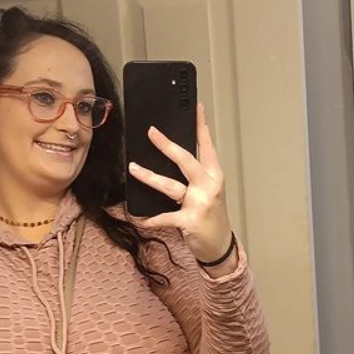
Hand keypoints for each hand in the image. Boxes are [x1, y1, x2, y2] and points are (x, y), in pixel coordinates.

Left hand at [128, 102, 232, 263]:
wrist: (220, 246)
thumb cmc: (211, 216)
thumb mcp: (208, 191)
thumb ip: (192, 176)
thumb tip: (168, 157)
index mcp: (214, 175)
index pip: (207, 146)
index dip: (201, 126)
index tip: (196, 107)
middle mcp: (209, 186)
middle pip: (186, 160)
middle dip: (166, 145)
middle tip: (151, 132)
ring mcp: (200, 203)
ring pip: (170, 185)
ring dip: (149, 177)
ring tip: (133, 168)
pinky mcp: (190, 221)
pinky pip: (167, 217)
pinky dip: (154, 219)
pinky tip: (143, 219)